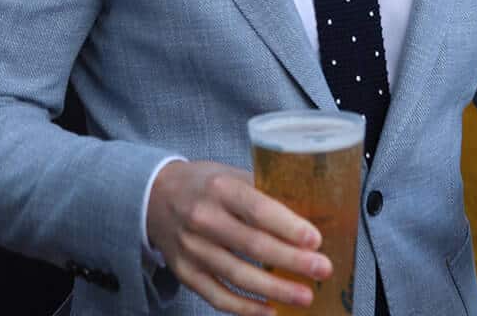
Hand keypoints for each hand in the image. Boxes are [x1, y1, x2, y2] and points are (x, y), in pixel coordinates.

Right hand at [147, 159, 331, 314]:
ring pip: (238, 275)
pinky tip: (271, 310)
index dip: (288, 226)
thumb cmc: (205, 184)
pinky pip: (217, 296)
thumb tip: (308, 212)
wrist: (154, 197)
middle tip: (322, 269)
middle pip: (253, 245)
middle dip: (292, 261)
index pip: (258, 209)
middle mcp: (204, 219)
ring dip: (275, 289)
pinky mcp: (185, 273)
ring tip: (305, 295)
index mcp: (221, 188)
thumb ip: (263, 192)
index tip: (315, 240)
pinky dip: (245, 308)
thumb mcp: (231, 174)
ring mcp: (192, 249)